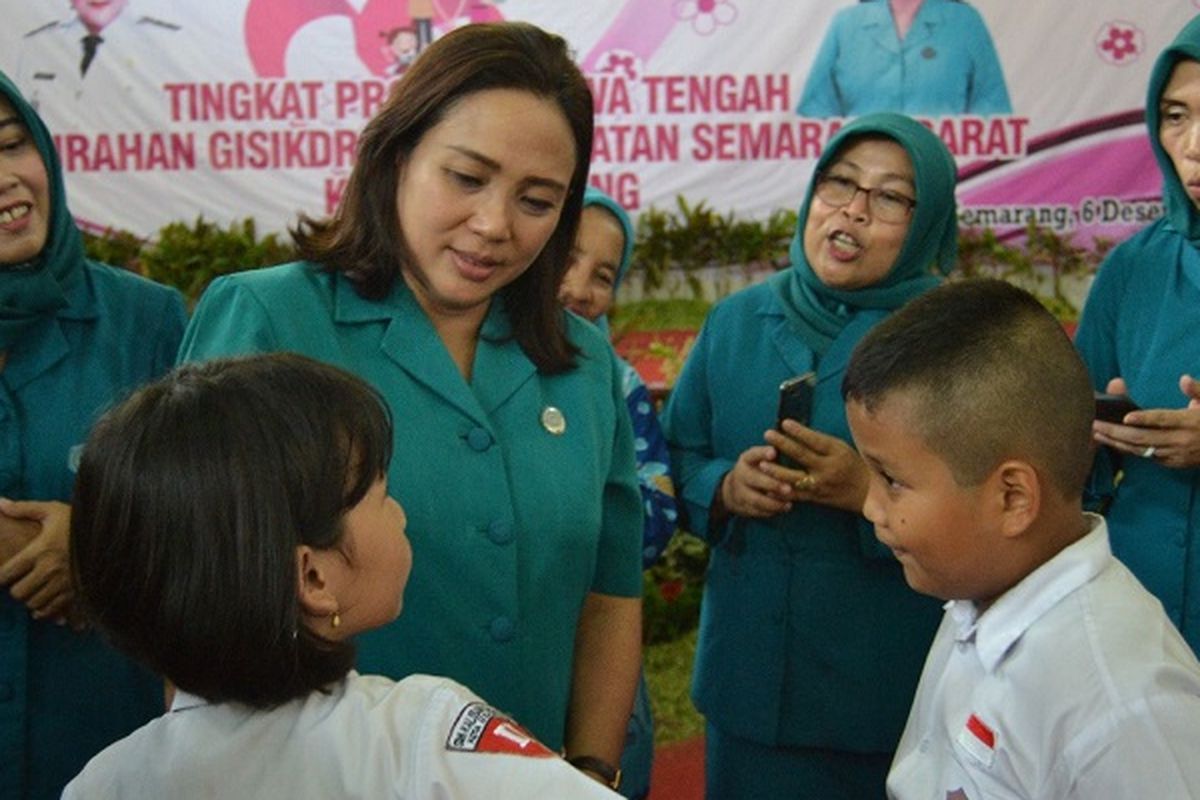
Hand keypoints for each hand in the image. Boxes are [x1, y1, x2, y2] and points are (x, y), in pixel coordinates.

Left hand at [0, 499, 75, 621]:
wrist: (114, 533)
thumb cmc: (80, 521)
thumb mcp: (53, 511)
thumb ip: (24, 509)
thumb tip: (0, 503)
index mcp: (40, 550)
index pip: (7, 573)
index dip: (0, 576)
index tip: (5, 574)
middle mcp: (50, 569)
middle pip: (18, 592)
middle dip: (16, 589)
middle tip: (20, 582)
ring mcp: (64, 583)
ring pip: (34, 603)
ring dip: (30, 598)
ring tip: (34, 590)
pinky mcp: (77, 592)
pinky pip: (53, 610)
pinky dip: (44, 610)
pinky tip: (44, 602)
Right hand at [718, 444, 793, 517]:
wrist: (733, 489)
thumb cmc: (757, 469)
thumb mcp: (760, 458)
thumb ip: (773, 454)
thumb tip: (791, 444)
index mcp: (746, 459)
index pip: (753, 454)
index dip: (763, 453)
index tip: (774, 452)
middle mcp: (741, 474)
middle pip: (755, 479)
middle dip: (772, 485)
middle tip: (788, 488)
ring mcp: (740, 492)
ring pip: (756, 499)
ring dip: (773, 503)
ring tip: (789, 504)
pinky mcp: (743, 507)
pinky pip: (757, 511)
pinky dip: (771, 512)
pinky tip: (784, 509)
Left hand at [762, 420, 869, 513]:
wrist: (866, 493)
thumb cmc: (853, 465)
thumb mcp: (842, 448)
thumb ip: (821, 442)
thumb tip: (796, 432)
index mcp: (837, 453)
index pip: (815, 440)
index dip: (799, 431)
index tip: (784, 422)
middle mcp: (828, 469)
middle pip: (802, 456)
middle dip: (783, 444)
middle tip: (768, 434)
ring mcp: (820, 485)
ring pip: (795, 478)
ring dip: (777, 471)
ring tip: (762, 463)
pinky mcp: (815, 498)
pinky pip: (795, 495)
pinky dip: (781, 491)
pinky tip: (767, 487)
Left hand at [1091, 375, 1199, 468]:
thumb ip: (1198, 390)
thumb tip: (1183, 379)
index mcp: (1190, 422)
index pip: (1164, 420)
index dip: (1145, 418)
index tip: (1126, 416)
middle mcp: (1182, 440)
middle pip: (1144, 437)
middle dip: (1116, 431)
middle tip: (1094, 423)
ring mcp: (1177, 454)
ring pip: (1141, 450)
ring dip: (1117, 442)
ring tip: (1096, 433)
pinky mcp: (1174, 463)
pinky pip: (1147, 456)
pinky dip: (1128, 450)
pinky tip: (1113, 443)